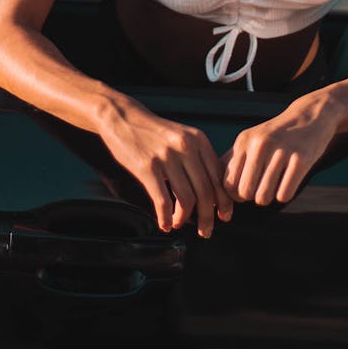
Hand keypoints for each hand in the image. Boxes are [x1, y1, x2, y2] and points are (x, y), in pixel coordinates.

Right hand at [99, 93, 232, 237]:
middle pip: (206, 191)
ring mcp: (167, 157)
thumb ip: (198, 158)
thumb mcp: (182, 137)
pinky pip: (163, 201)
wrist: (123, 118)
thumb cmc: (154, 132)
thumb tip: (213, 192)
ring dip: (185, 219)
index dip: (224, 201)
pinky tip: (164, 224)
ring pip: (187, 199)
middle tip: (206, 231)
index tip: (224, 216)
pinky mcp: (147, 167)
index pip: (219, 177)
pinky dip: (166, 218)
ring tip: (179, 225)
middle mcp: (186, 147)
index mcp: (199, 140)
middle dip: (208, 216)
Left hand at [221, 91, 335, 206]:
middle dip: (253, 196)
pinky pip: (284, 195)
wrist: (309, 116)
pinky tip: (288, 181)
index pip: (228, 183)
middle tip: (263, 186)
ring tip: (275, 183)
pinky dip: (285, 194)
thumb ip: (231, 161)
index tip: (247, 189)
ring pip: (263, 197)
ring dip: (269, 196)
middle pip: (245, 193)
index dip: (236, 194)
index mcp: (244, 141)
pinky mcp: (301, 159)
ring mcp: (281, 151)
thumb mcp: (251, 141)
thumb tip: (212, 189)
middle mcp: (260, 144)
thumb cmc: (276, 136)